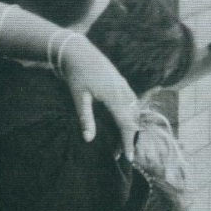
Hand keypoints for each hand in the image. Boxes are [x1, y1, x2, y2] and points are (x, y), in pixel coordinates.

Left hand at [60, 33, 139, 161]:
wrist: (79, 51)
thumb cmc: (76, 74)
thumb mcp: (78, 97)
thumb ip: (85, 118)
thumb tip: (89, 139)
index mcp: (114, 97)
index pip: (126, 125)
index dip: (127, 142)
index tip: (128, 158)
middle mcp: (124, 92)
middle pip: (133, 120)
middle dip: (128, 138)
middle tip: (119, 154)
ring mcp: (125, 87)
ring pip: (135, 112)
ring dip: (130, 127)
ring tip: (120, 141)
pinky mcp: (122, 84)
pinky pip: (133, 104)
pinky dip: (130, 116)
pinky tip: (123, 122)